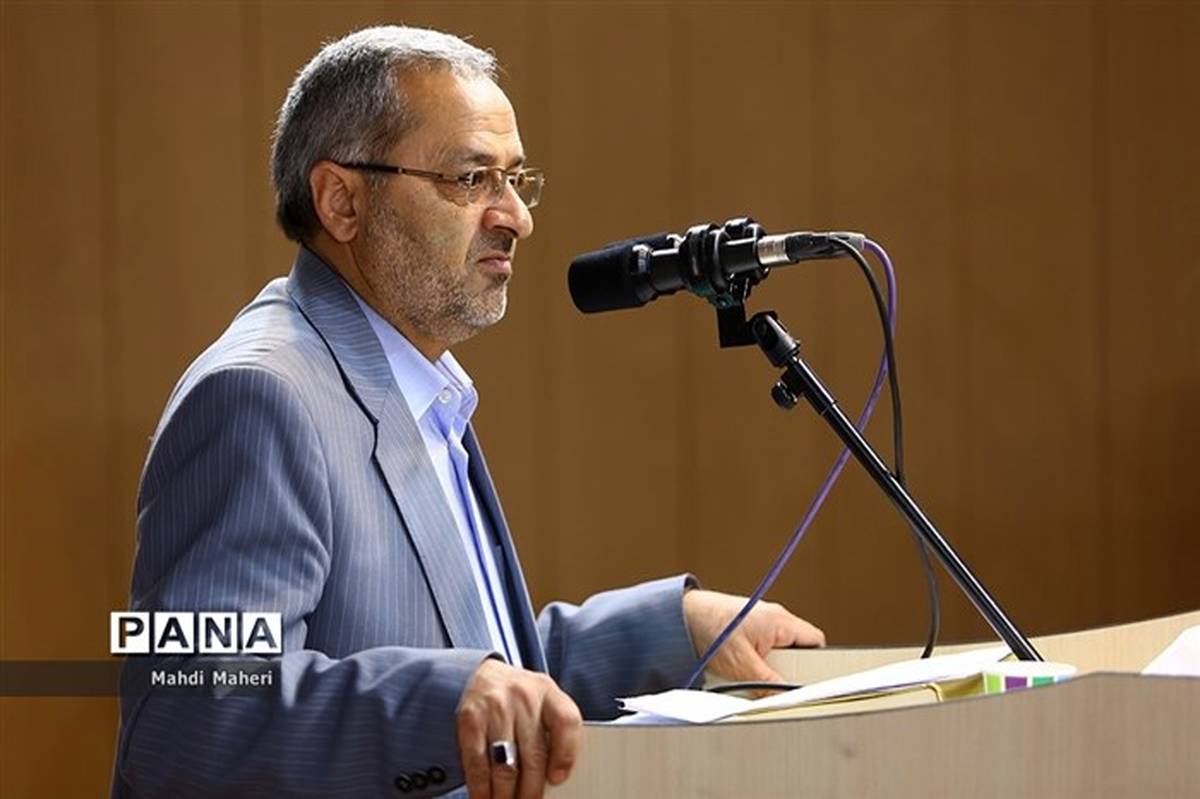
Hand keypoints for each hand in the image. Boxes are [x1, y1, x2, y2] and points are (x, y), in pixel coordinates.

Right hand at [456, 659, 582, 798]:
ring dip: (505, 795)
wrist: (484, 674)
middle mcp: (524, 697)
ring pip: (505, 766)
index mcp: (549, 693)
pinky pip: (477, 764)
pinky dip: (481, 788)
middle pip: (533, 756)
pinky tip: (484, 798)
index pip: (567, 722)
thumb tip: (553, 778)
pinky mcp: (470, 720)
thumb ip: (553, 732)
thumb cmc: (522, 697)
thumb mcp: (544, 703)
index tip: (558, 779)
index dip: (565, 755)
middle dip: (531, 791)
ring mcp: (495, 708)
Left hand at [682, 589, 824, 685]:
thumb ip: (767, 684)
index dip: (817, 663)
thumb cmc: (710, 629)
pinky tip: (741, 670)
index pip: (815, 640)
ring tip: (752, 676)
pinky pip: (761, 648)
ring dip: (769, 667)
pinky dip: (755, 661)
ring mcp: (759, 621)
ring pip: (778, 651)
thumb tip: (784, 700)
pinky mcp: (745, 627)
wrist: (680, 616)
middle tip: (776, 683)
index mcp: (780, 621)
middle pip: (797, 648)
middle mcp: (773, 618)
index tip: (810, 682)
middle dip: (788, 669)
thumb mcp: (742, 665)